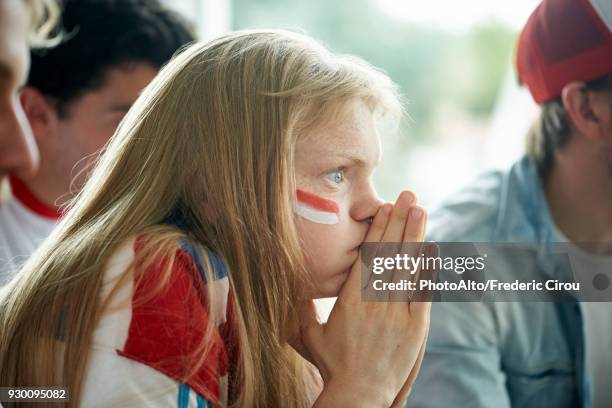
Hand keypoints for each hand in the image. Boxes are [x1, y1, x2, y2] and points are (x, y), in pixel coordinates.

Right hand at [298, 191, 430, 406]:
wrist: (359, 394)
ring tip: (421, 211)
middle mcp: (375, 299)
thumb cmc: (333, 364)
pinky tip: (432, 248)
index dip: (378, 228)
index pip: (368, 254)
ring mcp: (397, 312)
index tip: (385, 206)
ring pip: (409, 266)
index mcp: (350, 297)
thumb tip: (289, 289)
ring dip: (416, 236)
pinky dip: (428, 269)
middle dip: (400, 220)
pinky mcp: (415, 327)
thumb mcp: (309, 334)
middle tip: (409, 195)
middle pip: (390, 252)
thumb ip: (301, 308)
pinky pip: (424, 291)